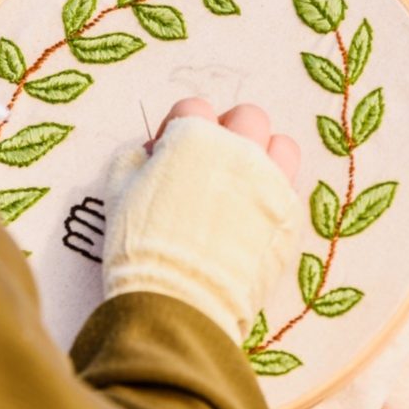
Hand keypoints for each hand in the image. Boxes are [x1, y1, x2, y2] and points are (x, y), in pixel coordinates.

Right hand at [101, 98, 301, 341]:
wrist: (179, 300)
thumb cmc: (141, 246)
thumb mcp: (118, 192)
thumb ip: (134, 160)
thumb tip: (149, 152)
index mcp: (196, 138)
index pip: (193, 108)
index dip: (176, 129)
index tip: (167, 153)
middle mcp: (240, 151)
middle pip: (246, 117)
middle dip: (226, 133)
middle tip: (208, 164)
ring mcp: (270, 182)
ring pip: (281, 146)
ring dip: (263, 155)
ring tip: (243, 182)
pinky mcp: (289, 216)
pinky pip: (290, 188)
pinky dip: (272, 195)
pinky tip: (251, 216)